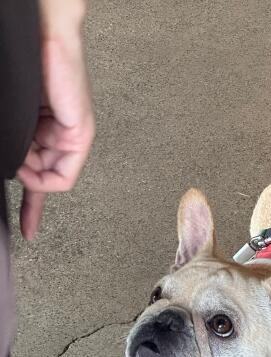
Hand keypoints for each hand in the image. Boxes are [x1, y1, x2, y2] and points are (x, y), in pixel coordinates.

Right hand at [17, 12, 93, 239]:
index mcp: (47, 130)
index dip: (33, 209)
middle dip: (25, 176)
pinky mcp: (80, 135)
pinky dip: (45, 179)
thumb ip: (17, 146)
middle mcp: (62, 136)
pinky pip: (64, 176)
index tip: (28, 230)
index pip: (42, 178)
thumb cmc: (25, 66)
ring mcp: (73, 136)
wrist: (43, 35)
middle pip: (43, 177)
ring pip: (51, 178)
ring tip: (18, 145)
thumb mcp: (17, 118)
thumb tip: (16, 170)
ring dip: (29, 173)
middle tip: (13, 164)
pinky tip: (30, 167)